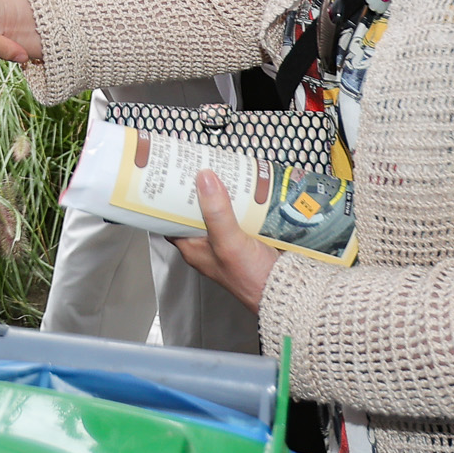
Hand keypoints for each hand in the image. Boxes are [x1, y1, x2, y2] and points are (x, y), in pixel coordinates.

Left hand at [172, 169, 277, 311]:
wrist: (285, 289)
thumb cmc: (250, 277)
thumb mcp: (227, 242)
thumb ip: (216, 212)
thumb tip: (204, 177)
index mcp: (193, 247)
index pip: (171, 218)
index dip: (168, 197)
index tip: (171, 174)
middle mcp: (208, 242)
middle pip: (197, 209)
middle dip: (199, 188)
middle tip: (200, 163)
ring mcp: (229, 237)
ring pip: (220, 207)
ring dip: (222, 190)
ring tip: (221, 167)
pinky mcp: (248, 233)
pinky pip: (241, 210)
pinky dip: (243, 197)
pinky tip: (246, 184)